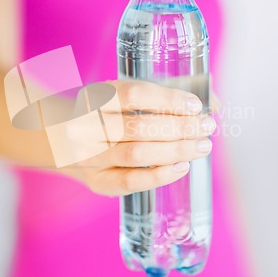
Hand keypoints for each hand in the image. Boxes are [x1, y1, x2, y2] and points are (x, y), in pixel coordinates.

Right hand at [60, 80, 215, 195]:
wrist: (63, 140)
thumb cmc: (104, 115)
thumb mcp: (122, 96)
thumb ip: (162, 95)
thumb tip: (214, 101)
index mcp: (94, 97)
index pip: (133, 94)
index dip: (168, 100)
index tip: (196, 105)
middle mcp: (87, 126)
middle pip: (138, 127)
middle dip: (180, 128)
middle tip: (207, 127)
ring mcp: (89, 156)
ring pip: (136, 154)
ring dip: (175, 150)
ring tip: (202, 146)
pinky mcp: (97, 181)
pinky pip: (129, 182)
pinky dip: (159, 176)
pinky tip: (182, 167)